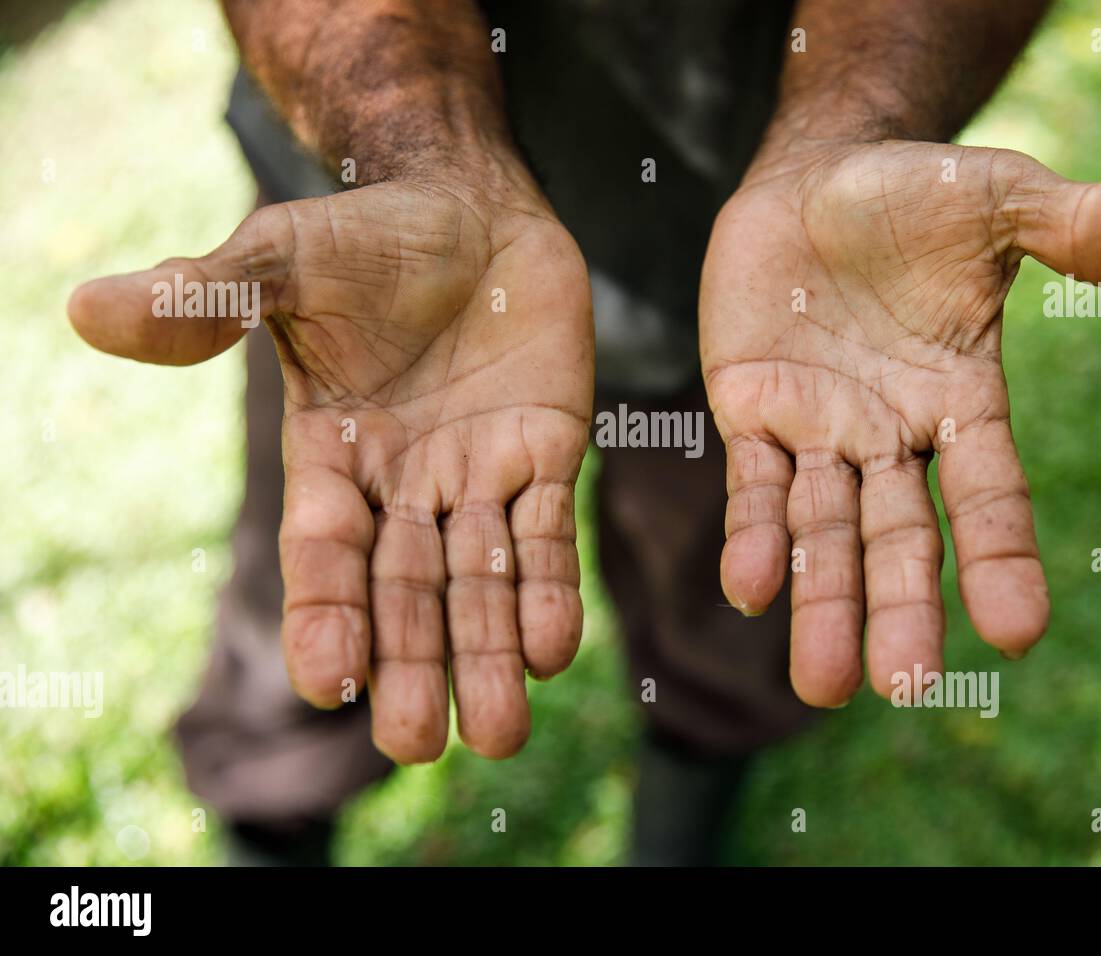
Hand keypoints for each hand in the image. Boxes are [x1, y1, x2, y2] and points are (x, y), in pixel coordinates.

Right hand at [69, 180, 593, 761]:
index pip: (324, 554)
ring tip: (499, 733)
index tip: (329, 683)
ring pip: (481, 583)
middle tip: (416, 743)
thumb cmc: (368, 236)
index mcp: (332, 459)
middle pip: (406, 593)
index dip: (326, 615)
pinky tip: (554, 649)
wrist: (469, 207)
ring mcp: (479, 477)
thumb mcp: (283, 260)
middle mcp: (404, 488)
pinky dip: (550, 590)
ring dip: (489, 655)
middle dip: (412, 664)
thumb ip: (206, 297)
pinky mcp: (548, 455)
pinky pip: (549, 536)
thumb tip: (87, 309)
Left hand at [700, 140, 1100, 704]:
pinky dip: (751, 537)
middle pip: (901, 538)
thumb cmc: (917, 196)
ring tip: (823, 684)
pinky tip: (748, 591)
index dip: (1003, 558)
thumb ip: (1084, 226)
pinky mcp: (752, 413)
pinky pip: (751, 486)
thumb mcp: (1004, 202)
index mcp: (962, 401)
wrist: (817, 179)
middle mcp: (893, 436)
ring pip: (823, 531)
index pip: (991, 494)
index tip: (1018, 633)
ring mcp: (820, 432)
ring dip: (821, 601)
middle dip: (901, 608)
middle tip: (907, 688)